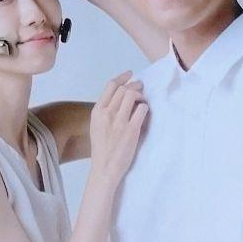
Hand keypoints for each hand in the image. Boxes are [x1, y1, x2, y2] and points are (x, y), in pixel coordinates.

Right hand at [88, 71, 147, 188]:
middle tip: (141, 87)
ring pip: (132, 96)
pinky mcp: (132, 130)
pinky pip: (142, 110)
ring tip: (143, 100)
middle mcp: (107, 113)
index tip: (130, 74)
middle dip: (135, 85)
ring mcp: (119, 121)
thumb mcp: (96, 125)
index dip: (122, 78)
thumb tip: (119, 98)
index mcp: (97, 111)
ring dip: (141, 95)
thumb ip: (105, 111)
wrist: (104, 167)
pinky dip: (145, 107)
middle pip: (123, 89)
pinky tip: (145, 112)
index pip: (110, 86)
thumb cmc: (101, 147)